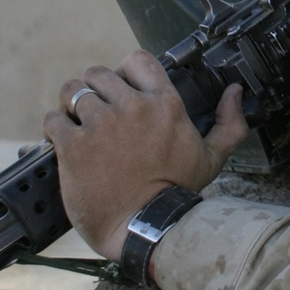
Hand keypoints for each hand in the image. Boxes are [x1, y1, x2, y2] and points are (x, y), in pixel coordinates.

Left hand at [43, 51, 247, 261]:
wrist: (144, 228)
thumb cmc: (176, 195)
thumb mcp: (211, 159)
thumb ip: (229, 123)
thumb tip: (235, 93)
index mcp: (164, 104)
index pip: (138, 60)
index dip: (126, 71)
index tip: (122, 88)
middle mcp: (132, 107)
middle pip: (99, 73)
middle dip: (95, 89)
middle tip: (95, 110)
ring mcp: (100, 125)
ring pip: (72, 91)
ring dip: (71, 105)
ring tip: (75, 122)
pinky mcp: (74, 145)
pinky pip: (54, 118)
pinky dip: (55, 127)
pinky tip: (62, 140)